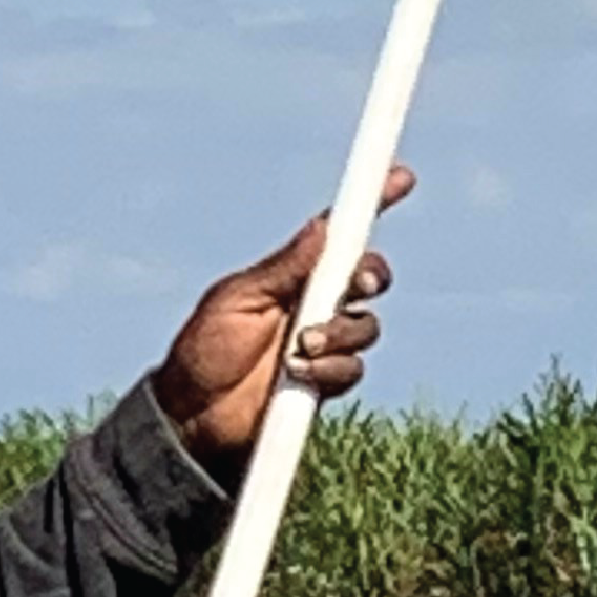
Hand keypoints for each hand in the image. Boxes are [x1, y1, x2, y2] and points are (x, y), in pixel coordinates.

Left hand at [154, 168, 413, 454]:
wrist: (194, 419)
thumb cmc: (203, 352)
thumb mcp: (237, 300)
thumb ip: (283, 268)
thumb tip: (322, 228)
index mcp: (291, 274)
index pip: (338, 234)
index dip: (372, 203)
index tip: (402, 177)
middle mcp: (314, 304)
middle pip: (368, 278)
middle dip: (370, 277)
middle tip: (356, 286)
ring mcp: (323, 344)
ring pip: (366, 326)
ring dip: (341, 333)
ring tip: (300, 348)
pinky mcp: (326, 382)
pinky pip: (354, 368)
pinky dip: (333, 370)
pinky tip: (300, 376)